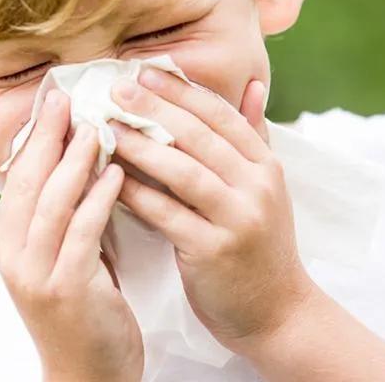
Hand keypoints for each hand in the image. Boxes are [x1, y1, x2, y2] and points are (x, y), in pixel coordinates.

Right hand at [0, 88, 143, 381]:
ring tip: (98, 126)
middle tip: (68, 95)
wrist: (87, 375)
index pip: (17, 175)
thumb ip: (65, 214)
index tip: (54, 97)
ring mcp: (36, 274)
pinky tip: (117, 174)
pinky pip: (82, 234)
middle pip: (27, 180)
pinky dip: (98, 199)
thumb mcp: (63, 256)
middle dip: (48, 135)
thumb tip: (82, 160)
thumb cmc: (84, 310)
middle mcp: (13, 254)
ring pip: (51, 202)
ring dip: (74, 160)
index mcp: (9, 242)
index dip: (35, 134)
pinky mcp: (66, 290)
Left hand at [107, 72, 316, 353]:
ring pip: (183, 171)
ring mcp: (238, 219)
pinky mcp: (214, 251)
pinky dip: (137, 194)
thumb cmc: (260, 246)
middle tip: (116, 88)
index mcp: (266, 165)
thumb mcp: (267, 188)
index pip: (221, 115)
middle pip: (200, 136)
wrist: (278, 313)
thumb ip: (254, 136)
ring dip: (141, 146)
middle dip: (155, 108)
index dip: (181, 90)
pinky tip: (110, 179)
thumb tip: (251, 85)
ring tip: (105, 128)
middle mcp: (257, 186)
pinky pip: (168, 214)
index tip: (144, 70)